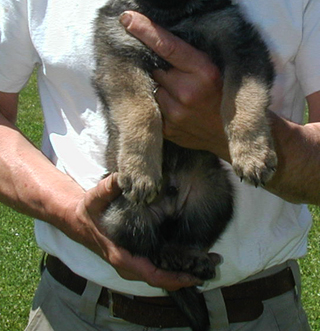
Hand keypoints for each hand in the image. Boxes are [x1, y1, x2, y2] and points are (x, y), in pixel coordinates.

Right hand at [62, 173, 210, 290]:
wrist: (77, 221)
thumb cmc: (88, 211)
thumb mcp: (95, 197)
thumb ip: (109, 187)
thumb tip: (122, 177)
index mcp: (121, 254)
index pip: (150, 273)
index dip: (172, 278)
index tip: (191, 276)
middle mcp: (128, 263)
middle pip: (160, 279)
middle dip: (185, 276)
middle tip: (211, 265)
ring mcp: (132, 263)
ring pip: (160, 275)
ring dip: (182, 272)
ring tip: (208, 262)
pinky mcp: (135, 258)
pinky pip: (157, 267)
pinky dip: (174, 266)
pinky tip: (190, 258)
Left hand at [120, 11, 229, 160]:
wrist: (231, 137)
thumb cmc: (227, 97)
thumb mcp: (219, 69)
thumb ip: (193, 55)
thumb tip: (160, 36)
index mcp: (204, 72)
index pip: (168, 46)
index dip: (146, 30)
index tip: (128, 18)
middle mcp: (187, 92)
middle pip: (155, 67)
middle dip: (161, 67)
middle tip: (179, 75)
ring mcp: (175, 114)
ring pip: (152, 88)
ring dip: (160, 87)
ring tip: (180, 94)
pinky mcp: (167, 130)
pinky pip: (153, 107)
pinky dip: (160, 104)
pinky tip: (177, 108)